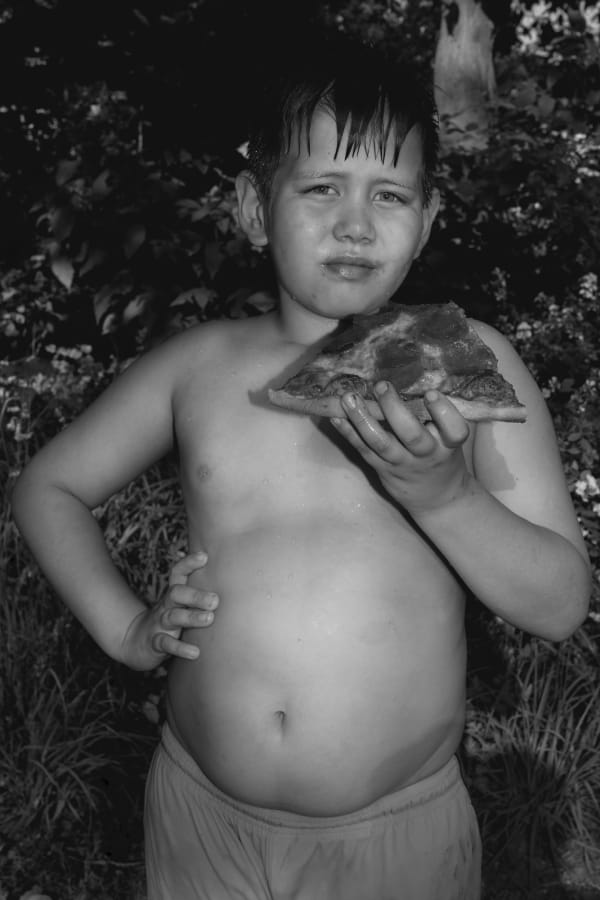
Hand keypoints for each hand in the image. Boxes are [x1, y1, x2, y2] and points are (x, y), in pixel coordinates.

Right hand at [122, 550, 218, 669]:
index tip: (204, 557)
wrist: (136, 642)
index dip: (189, 564)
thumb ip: (201, 596)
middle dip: (195, 595)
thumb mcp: (182, 605)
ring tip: (209, 619)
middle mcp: (166, 605)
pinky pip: (165, 643)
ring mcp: (159, 623)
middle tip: (215, 600)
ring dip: (191, 617)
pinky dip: (180, 648)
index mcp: (174, 594)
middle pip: (177, 593)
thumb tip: (235, 586)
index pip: (178, 573)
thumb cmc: (170, 620)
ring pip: (173, 617)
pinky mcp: (154, 642)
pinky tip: (195, 652)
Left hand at [331, 383, 471, 512]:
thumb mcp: (449, 439)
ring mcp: (402, 463)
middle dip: (393, 409)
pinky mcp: (382, 469)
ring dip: (362, 419)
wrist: (437, 497)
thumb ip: (436, 417)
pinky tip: (336, 417)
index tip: (430, 392)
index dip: (443, 412)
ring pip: (380, 442)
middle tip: (381, 385)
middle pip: (411, 434)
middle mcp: (426, 454)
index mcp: (448, 444)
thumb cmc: (442, 455)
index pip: (454, 431)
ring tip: (349, 398)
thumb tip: (410, 378)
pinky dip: (348, 432)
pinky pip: (363, 450)